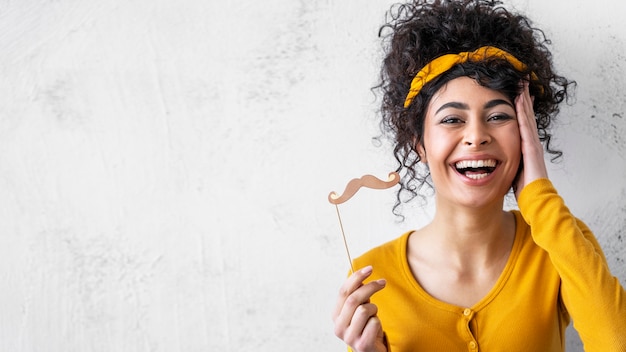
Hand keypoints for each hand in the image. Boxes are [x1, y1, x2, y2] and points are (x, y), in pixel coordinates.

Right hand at [332, 266, 387, 351]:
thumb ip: (357, 295)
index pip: (343, 292)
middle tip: (382, 282)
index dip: (356, 278)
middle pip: (354, 299)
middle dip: (370, 287)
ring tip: (373, 315)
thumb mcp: (358, 309)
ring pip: (364, 310)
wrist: (371, 351)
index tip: (369, 268)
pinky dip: (378, 322)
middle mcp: (339, 327)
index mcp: (335, 315)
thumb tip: (361, 278)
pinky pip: (374, 323)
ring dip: (374, 309)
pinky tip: (375, 328)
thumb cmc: (365, 327)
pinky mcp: (362, 345)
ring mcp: (349, 337)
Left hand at [514, 80, 547, 198]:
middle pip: (525, 114)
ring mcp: (531, 143)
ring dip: (524, 99)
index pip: (520, 122)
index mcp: (524, 146)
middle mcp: (529, 141)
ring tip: (522, 83)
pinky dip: (523, 112)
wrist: (535, 199)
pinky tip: (520, 100)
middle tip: (521, 79)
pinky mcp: (530, 147)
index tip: (515, 92)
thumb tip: (493, 157)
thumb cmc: (524, 188)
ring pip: (527, 116)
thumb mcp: (511, 169)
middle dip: (523, 97)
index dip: (519, 107)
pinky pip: (525, 126)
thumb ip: (505, 160)